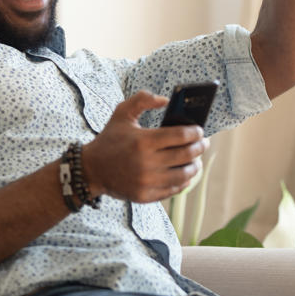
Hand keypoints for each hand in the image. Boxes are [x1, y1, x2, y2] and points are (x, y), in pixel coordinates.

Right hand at [82, 90, 208, 203]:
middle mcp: (146, 163)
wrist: (91, 169)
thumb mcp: (122, 113)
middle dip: (199, 147)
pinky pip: (173, 190)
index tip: (199, 131)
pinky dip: (183, 182)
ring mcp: (147, 181)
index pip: (180, 136)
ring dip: (195, 166)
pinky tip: (184, 174)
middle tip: (203, 143)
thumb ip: (142, 99)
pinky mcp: (145, 196)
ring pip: (184, 175)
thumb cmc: (110, 139)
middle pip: (186, 155)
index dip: (195, 132)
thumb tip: (166, 100)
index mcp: (143, 141)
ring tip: (195, 159)